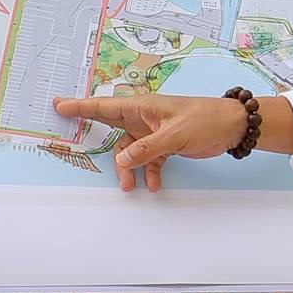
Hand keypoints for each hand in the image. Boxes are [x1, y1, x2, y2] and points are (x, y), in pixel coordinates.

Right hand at [53, 94, 246, 191]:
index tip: (58, 105)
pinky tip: (155, 186)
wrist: (234, 127)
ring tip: (132, 187)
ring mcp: (155, 132)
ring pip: (132, 153)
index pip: (105, 106)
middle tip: (81, 153)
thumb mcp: (175, 134)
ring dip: (131, 170)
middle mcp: (145, 118)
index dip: (80, 106)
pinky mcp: (167, 145)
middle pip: (114, 132)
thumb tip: (122, 161)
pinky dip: (150, 173)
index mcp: (143, 107)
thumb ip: (147, 149)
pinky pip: (150, 161)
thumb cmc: (207, 119)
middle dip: (103, 146)